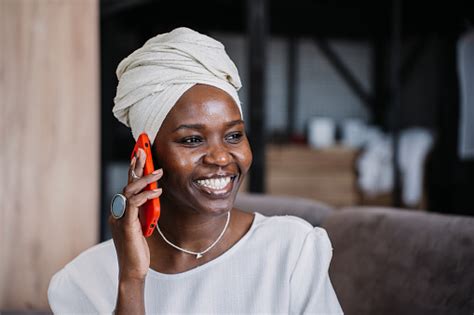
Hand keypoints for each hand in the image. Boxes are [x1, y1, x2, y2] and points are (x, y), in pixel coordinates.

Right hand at [109, 148, 162, 281]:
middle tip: (142, 150)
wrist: (133, 270)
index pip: (128, 185)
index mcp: (122, 210)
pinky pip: (133, 204)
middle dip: (134, 165)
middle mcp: (118, 211)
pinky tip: (157, 190)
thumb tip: (152, 194)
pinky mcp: (125, 225)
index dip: (132, 168)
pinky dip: (145, 195)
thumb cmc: (138, 249)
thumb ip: (144, 209)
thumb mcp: (143, 224)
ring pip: (129, 191)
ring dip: (144, 178)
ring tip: (158, 170)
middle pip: (126, 183)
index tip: (139, 154)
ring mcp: (120, 218)